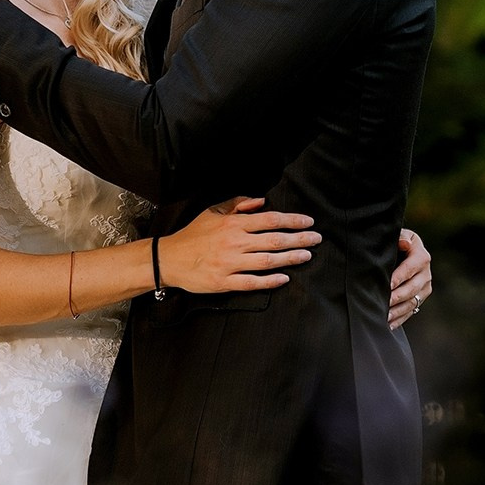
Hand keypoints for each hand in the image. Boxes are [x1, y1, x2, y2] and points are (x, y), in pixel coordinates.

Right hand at [160, 198, 320, 293]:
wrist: (168, 259)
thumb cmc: (192, 235)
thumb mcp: (212, 212)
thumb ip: (238, 204)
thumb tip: (261, 201)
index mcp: (233, 223)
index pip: (270, 220)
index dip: (292, 221)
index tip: (308, 223)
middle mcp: (234, 242)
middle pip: (274, 240)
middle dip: (299, 239)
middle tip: (316, 239)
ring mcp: (229, 263)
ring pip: (267, 261)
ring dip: (290, 258)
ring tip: (306, 256)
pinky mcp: (224, 282)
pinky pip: (251, 282)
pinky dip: (269, 281)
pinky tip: (284, 278)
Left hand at [388, 228, 431, 328]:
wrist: (406, 251)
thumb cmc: (398, 242)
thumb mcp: (400, 235)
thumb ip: (401, 238)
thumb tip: (405, 243)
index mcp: (422, 256)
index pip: (410, 269)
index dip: (399, 277)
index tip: (387, 286)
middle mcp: (426, 273)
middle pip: (412, 288)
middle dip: (397, 297)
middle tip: (384, 304)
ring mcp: (425, 287)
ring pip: (412, 301)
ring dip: (398, 311)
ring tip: (384, 317)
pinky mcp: (421, 297)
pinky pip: (411, 310)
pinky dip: (400, 318)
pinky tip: (389, 325)